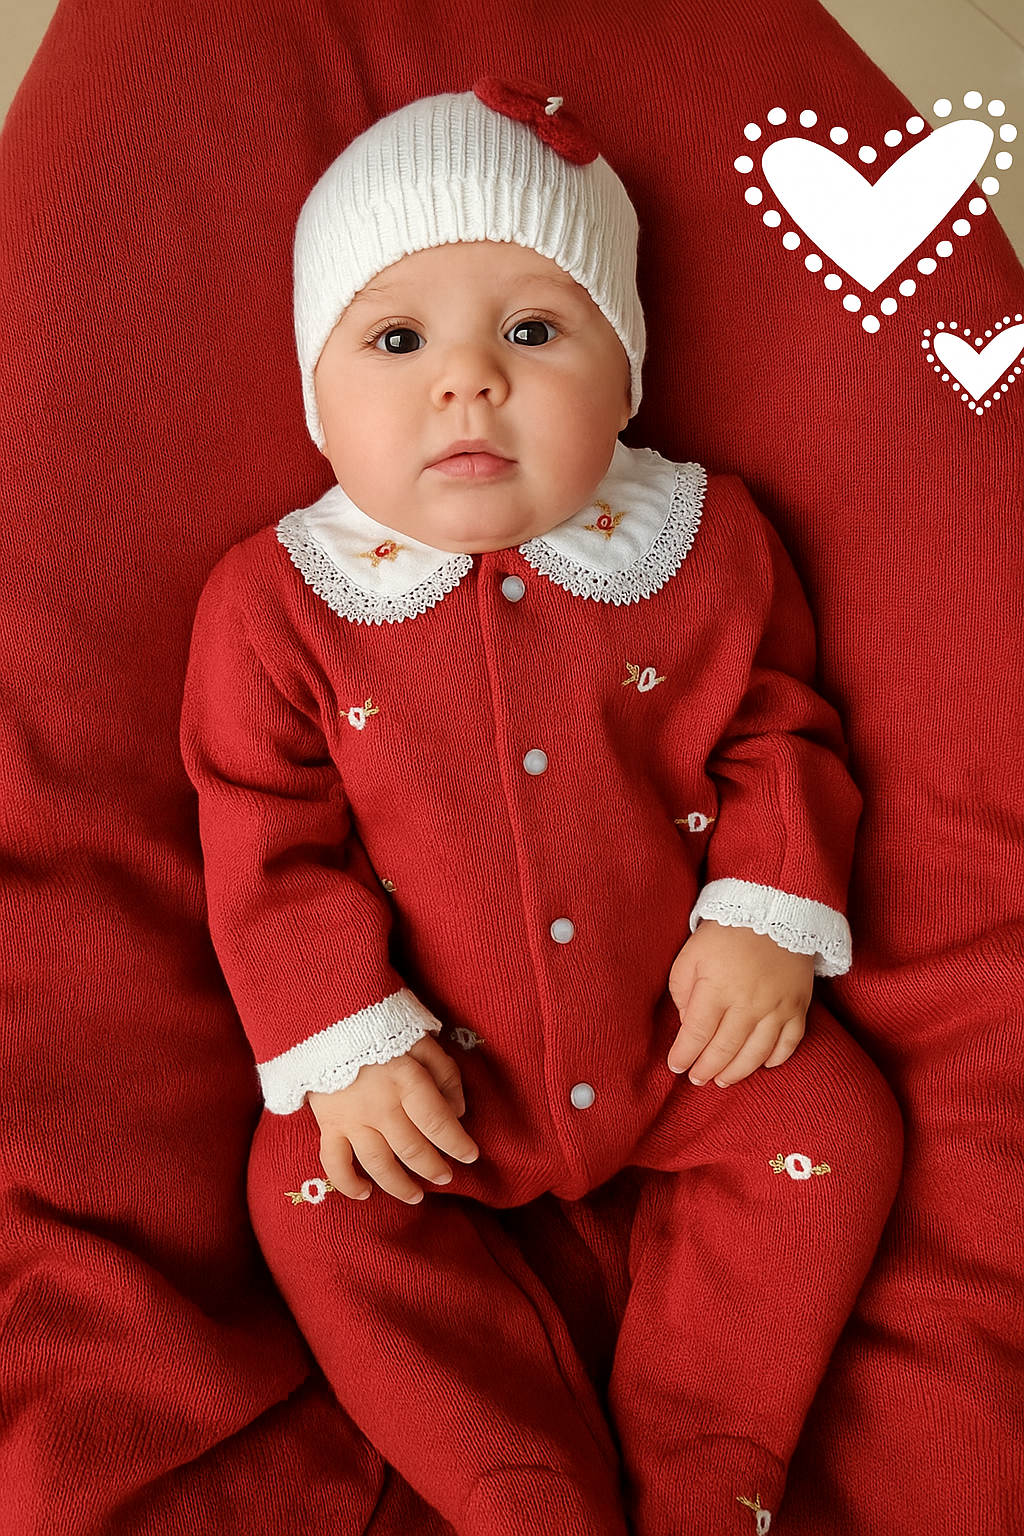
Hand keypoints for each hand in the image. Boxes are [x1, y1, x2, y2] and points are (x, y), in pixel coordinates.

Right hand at [307, 1034, 478, 1203]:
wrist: (329, 1018)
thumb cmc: (383, 1030)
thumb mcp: (422, 1040)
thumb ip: (445, 1074)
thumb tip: (457, 1113)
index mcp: (406, 1080)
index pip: (438, 1123)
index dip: (458, 1144)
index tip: (471, 1156)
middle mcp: (380, 1105)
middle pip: (412, 1149)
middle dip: (434, 1168)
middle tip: (446, 1176)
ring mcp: (351, 1118)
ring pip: (378, 1164)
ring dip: (400, 1185)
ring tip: (417, 1196)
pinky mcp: (328, 1124)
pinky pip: (334, 1163)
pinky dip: (347, 1183)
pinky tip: (364, 1194)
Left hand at [667, 921, 813, 1086]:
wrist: (773, 910)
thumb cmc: (725, 933)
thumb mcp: (690, 955)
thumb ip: (682, 992)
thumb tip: (688, 1024)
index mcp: (716, 989)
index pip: (695, 1034)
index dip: (683, 1055)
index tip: (675, 1066)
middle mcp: (747, 1003)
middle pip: (724, 1049)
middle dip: (706, 1069)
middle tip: (696, 1079)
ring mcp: (776, 1007)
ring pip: (756, 1053)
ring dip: (737, 1072)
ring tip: (722, 1080)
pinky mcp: (798, 1006)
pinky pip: (789, 1043)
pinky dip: (776, 1059)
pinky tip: (763, 1065)